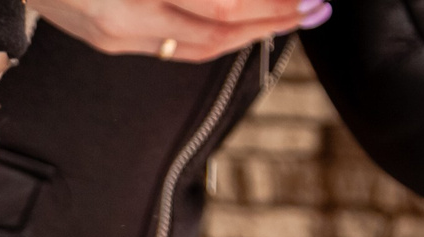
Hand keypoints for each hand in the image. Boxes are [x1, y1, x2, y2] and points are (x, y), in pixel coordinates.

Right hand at [31, 0, 330, 58]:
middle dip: (273, 20)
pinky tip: (236, 24)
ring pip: (197, 45)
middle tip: (315, 8)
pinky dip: (213, 35)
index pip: (220, 3)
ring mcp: (113, 33)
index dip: (268, 1)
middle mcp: (123, 17)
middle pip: (217, 31)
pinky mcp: (108, 39)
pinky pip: (173, 45)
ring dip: (248, 34)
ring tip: (286, 19)